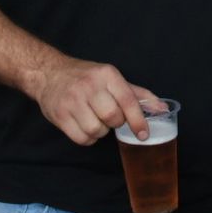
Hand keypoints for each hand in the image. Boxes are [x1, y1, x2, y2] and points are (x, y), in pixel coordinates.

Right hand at [26, 58, 154, 145]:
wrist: (48, 73)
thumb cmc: (86, 77)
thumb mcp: (112, 79)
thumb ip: (138, 94)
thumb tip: (163, 108)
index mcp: (107, 74)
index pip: (128, 100)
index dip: (138, 120)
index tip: (144, 134)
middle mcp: (89, 85)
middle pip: (112, 117)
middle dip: (115, 123)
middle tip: (110, 118)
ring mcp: (72, 100)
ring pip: (97, 130)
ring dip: (100, 131)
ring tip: (95, 119)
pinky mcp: (59, 114)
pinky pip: (81, 139)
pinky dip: (87, 138)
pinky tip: (84, 126)